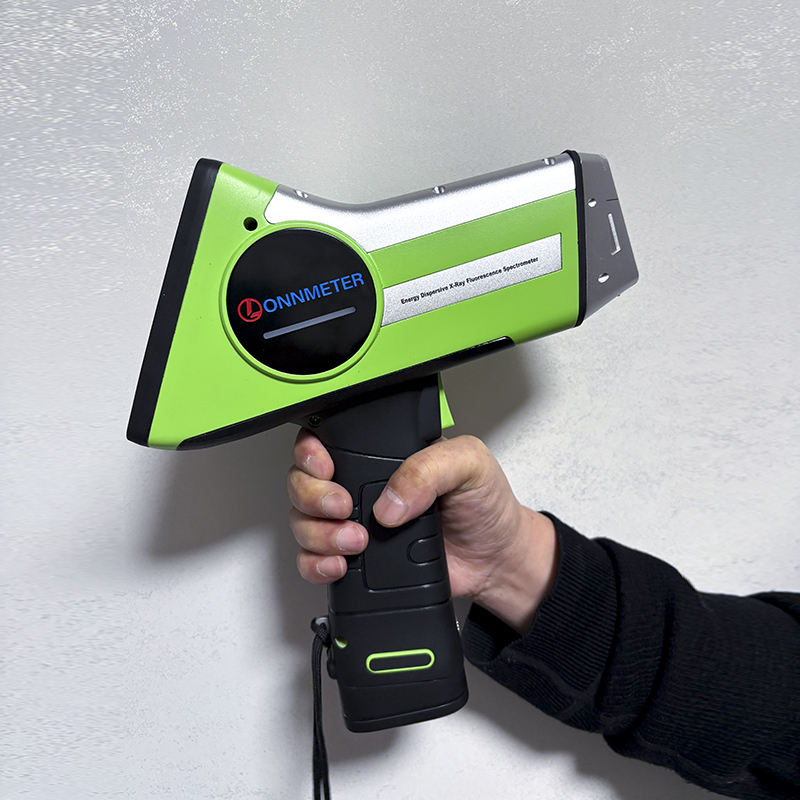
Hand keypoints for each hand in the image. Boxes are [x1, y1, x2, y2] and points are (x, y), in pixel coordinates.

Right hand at [286, 430, 557, 634]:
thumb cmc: (484, 504)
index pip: (325, 443)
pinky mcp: (357, 563)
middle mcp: (361, 487)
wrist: (496, 560)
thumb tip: (389, 501)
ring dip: (318, 534)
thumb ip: (429, 469)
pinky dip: (316, 565)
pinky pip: (314, 562)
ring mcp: (356, 525)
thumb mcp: (468, 464)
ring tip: (355, 542)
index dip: (311, 455)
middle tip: (344, 508)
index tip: (326, 469)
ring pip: (303, 524)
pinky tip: (339, 565)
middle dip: (313, 497)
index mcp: (381, 455)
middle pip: (303, 484)